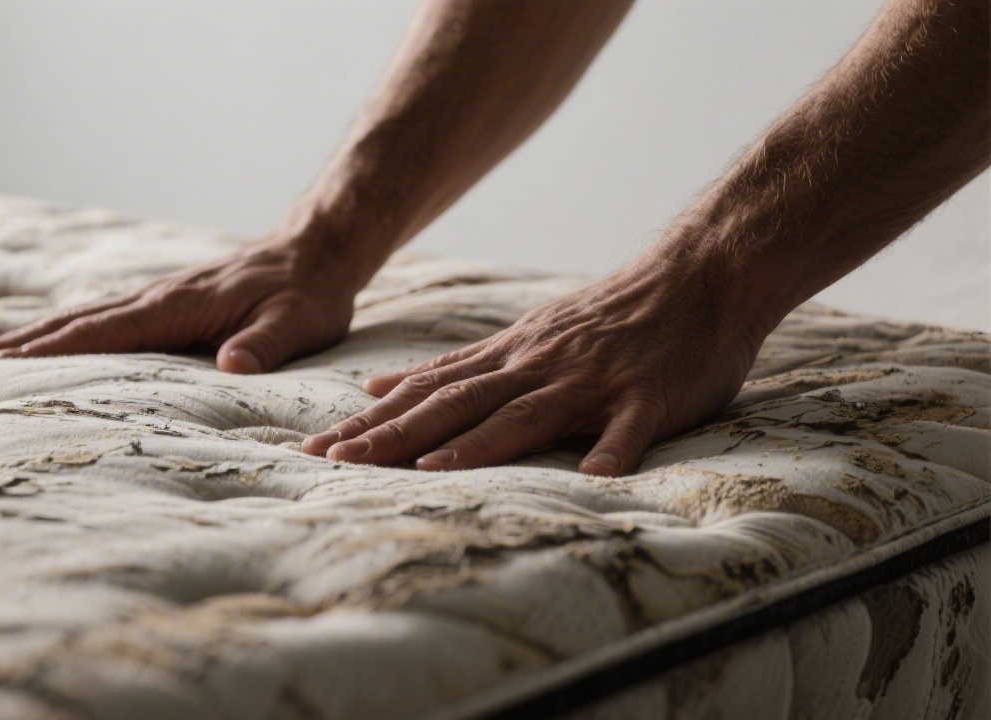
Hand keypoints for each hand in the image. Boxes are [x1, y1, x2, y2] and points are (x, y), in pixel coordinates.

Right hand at [0, 237, 357, 373]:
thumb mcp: (296, 323)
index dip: (49, 353)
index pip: (100, 332)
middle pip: (73, 324)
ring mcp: (156, 298)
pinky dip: (64, 334)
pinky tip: (48, 347)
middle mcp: (155, 298)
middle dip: (16, 347)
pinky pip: (103, 321)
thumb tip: (231, 367)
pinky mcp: (165, 304)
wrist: (315, 253)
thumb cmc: (307, 294)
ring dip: (31, 339)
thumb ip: (265, 345)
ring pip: (80, 320)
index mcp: (176, 306)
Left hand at [302, 254, 772, 475]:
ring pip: (525, 415)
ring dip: (477, 444)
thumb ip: (458, 367)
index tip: (320, 449)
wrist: (695, 276)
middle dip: (395, 436)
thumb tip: (381, 389)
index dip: (372, 423)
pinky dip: (611, 452)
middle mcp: (536, 367)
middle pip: (455, 406)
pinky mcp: (646, 396)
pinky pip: (629, 428)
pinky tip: (594, 478)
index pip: (425, 394)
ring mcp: (590, 381)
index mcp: (508, 358)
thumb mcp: (520, 334)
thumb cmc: (607, 316)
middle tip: (338, 462)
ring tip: (430, 470)